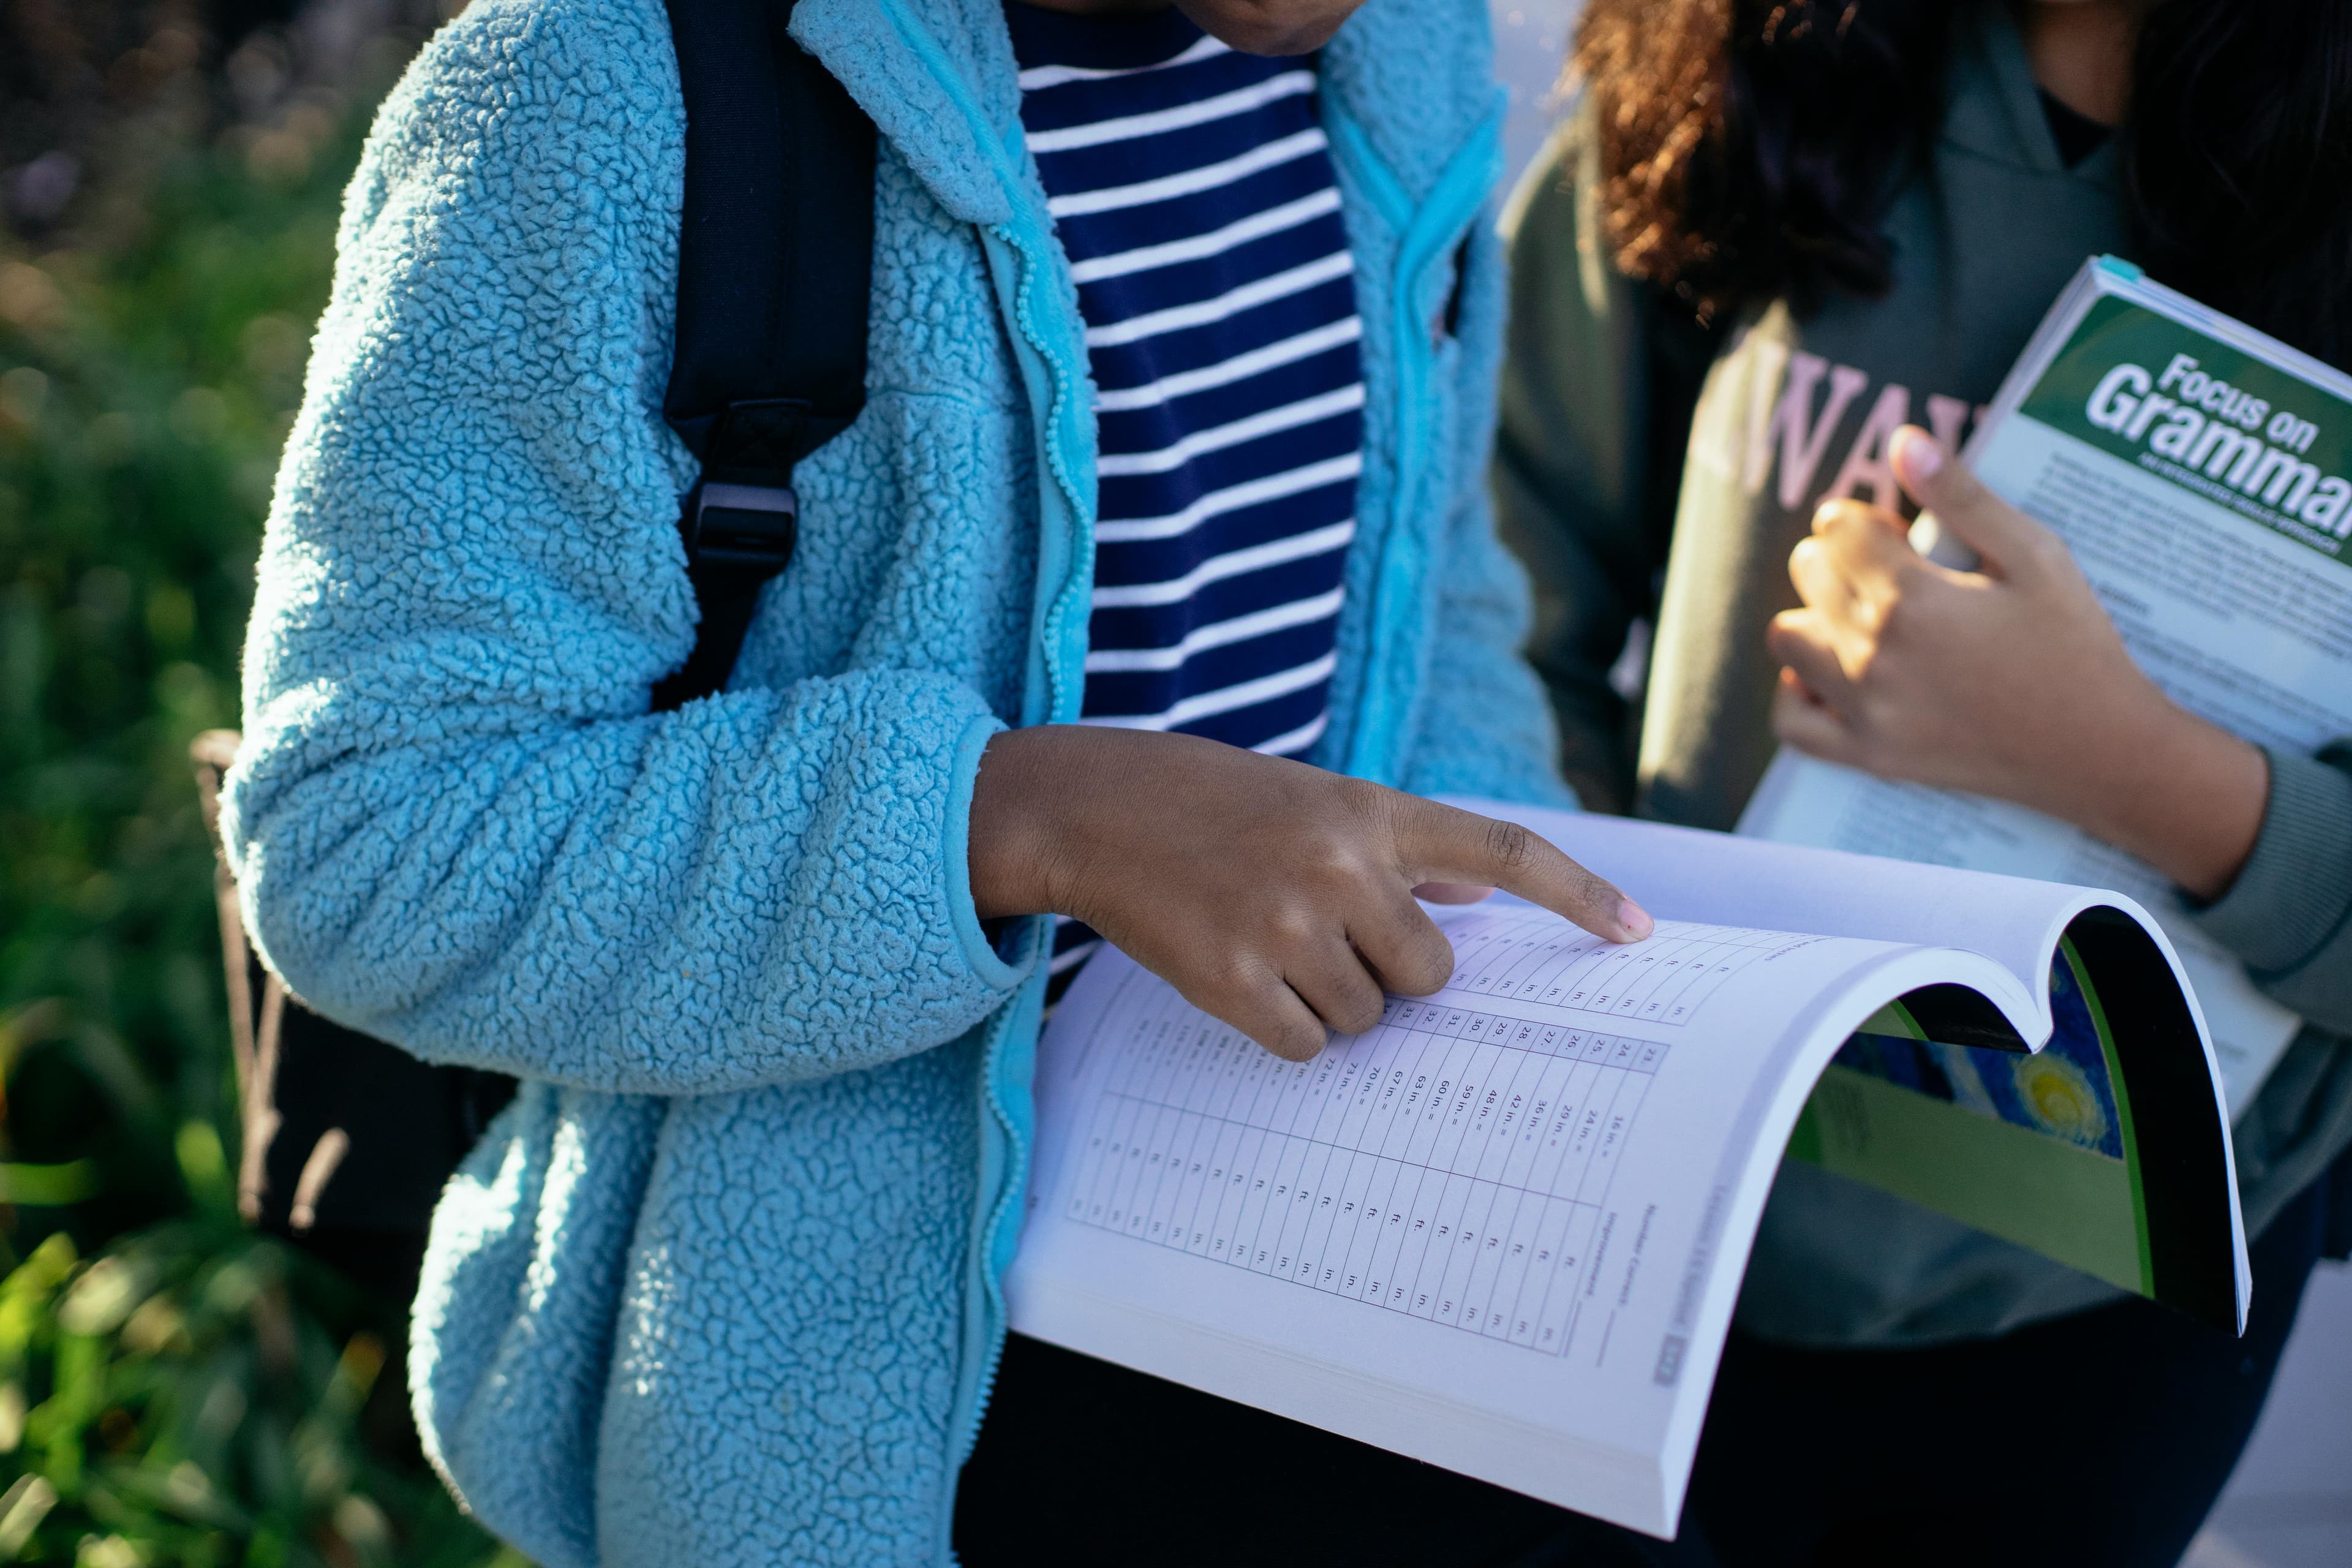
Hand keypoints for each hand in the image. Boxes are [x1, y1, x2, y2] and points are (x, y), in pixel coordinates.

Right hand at [969, 727, 1651, 1059]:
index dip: (1578, 894)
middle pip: (1430, 974)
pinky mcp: (1235, 977)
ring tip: (1269, 945)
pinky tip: (1241, 976)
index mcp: (1369, 811)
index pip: (1501, 850)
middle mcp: (1341, 864)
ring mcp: (1288, 923)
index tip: (1637, 934)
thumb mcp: (1312, 800)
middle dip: (1393, 975)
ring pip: (1366, 1018)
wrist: (1093, 808)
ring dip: (1331, 1003)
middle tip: (1330, 942)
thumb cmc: (1208, 802)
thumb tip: (1479, 897)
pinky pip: (1306, 1046)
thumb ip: (1397, 847)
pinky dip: (1284, 1029)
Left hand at [1766, 425, 2266, 899]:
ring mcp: (1865, 709)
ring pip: (1788, 637)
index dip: (1865, 520)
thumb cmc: (2075, 644)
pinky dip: (1798, 692)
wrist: (2099, 747)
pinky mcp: (1867, 755)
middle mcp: (1875, 654)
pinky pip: (1791, 721)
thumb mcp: (2035, 556)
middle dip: (1840, 559)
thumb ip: (1963, 497)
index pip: (1837, 527)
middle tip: (1893, 574)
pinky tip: (1834, 675)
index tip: (1901, 537)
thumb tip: (1903, 441)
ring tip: (1866, 621)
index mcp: (1913, 598)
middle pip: (1809, 572)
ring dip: (1816, 617)